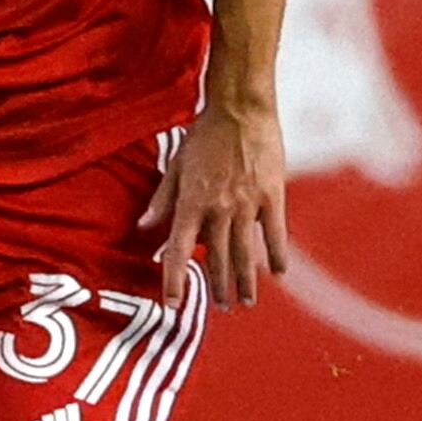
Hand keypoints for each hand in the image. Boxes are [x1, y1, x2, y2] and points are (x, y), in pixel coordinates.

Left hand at [141, 100, 287, 308]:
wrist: (240, 112)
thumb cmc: (203, 137)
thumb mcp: (175, 167)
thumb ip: (162, 200)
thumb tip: (144, 227)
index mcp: (190, 203)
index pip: (178, 250)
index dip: (174, 279)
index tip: (172, 303)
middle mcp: (218, 209)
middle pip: (216, 258)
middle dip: (217, 287)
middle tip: (221, 308)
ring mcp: (247, 205)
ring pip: (245, 252)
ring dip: (244, 281)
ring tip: (245, 303)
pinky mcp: (272, 197)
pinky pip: (275, 234)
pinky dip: (276, 255)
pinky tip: (277, 274)